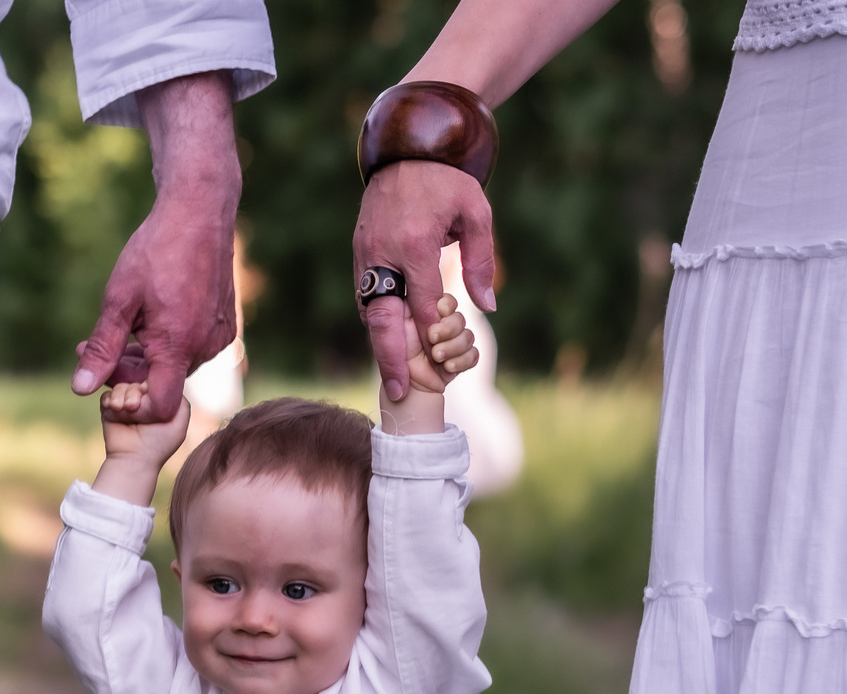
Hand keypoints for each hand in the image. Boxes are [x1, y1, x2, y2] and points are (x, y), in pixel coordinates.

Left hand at [73, 73, 242, 424]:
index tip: (110, 385)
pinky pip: (193, 348)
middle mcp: (205, 348)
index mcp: (177, 346)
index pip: (160, 406)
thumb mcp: (118, 300)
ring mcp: (218, 337)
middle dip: (130, 372)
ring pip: (177, 366)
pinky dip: (170, 342)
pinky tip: (153, 314)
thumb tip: (79, 389)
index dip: (134, 406)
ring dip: (148, 356)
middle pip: (164, 384)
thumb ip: (102, 349)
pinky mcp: (225, 325)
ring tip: (124, 325)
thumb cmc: (155, 252)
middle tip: (98, 345)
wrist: (199, 212)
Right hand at [91, 382, 191, 505]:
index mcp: (158, 400)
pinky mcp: (109, 409)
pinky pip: (106, 395)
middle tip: (133, 407)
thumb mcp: (180, 419)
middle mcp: (142, 400)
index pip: (152, 378)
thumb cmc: (160, 442)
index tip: (148, 397)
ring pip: (120, 386)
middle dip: (133, 391)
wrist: (134, 459)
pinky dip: (109, 400)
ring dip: (120, 396)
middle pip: (135, 380)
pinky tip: (114, 410)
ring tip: (123, 410)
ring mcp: (125, 404)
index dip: (149, 384)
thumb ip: (180, 397)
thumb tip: (167, 380)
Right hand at [356, 160, 497, 401]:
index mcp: (416, 245)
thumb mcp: (476, 213)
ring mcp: (366, 254)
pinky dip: (375, 321)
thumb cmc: (448, 180)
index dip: (432, 337)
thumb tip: (487, 307)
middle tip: (397, 392)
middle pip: (384, 320)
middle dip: (391, 360)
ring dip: (379, 345)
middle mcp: (384, 253)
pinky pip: (364, 296)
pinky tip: (385, 342)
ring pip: (368, 311)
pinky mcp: (358, 252)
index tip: (441, 363)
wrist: (408, 147)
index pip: (423, 305)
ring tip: (391, 376)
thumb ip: (481, 261)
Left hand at [380, 297, 475, 435]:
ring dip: (453, 347)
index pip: (447, 302)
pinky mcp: (459, 360)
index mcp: (427, 312)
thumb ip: (414, 312)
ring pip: (468, 336)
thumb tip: (436, 307)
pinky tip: (447, 367)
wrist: (398, 386)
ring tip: (436, 357)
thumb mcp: (395, 327)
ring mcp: (452, 343)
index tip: (439, 311)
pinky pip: (474, 355)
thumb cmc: (392, 352)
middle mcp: (442, 326)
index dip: (447, 306)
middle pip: (460, 319)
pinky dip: (462, 361)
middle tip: (432, 339)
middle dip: (449, 329)